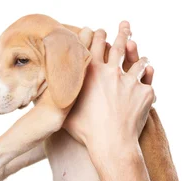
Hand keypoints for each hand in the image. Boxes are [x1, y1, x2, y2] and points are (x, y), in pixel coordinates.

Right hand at [62, 21, 154, 155]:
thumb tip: (43, 96)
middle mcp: (112, 73)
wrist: (112, 145)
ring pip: (137, 61)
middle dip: (122, 33)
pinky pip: (148, 79)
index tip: (99, 31)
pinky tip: (149, 70)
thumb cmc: (87, 132)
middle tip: (124, 25)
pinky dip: (148, 73)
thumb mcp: (66, 113)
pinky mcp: (144, 92)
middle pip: (119, 45)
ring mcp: (130, 81)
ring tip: (140, 54)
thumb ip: (60, 98)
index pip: (94, 45)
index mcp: (92, 74)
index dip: (97, 35)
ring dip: (138, 55)